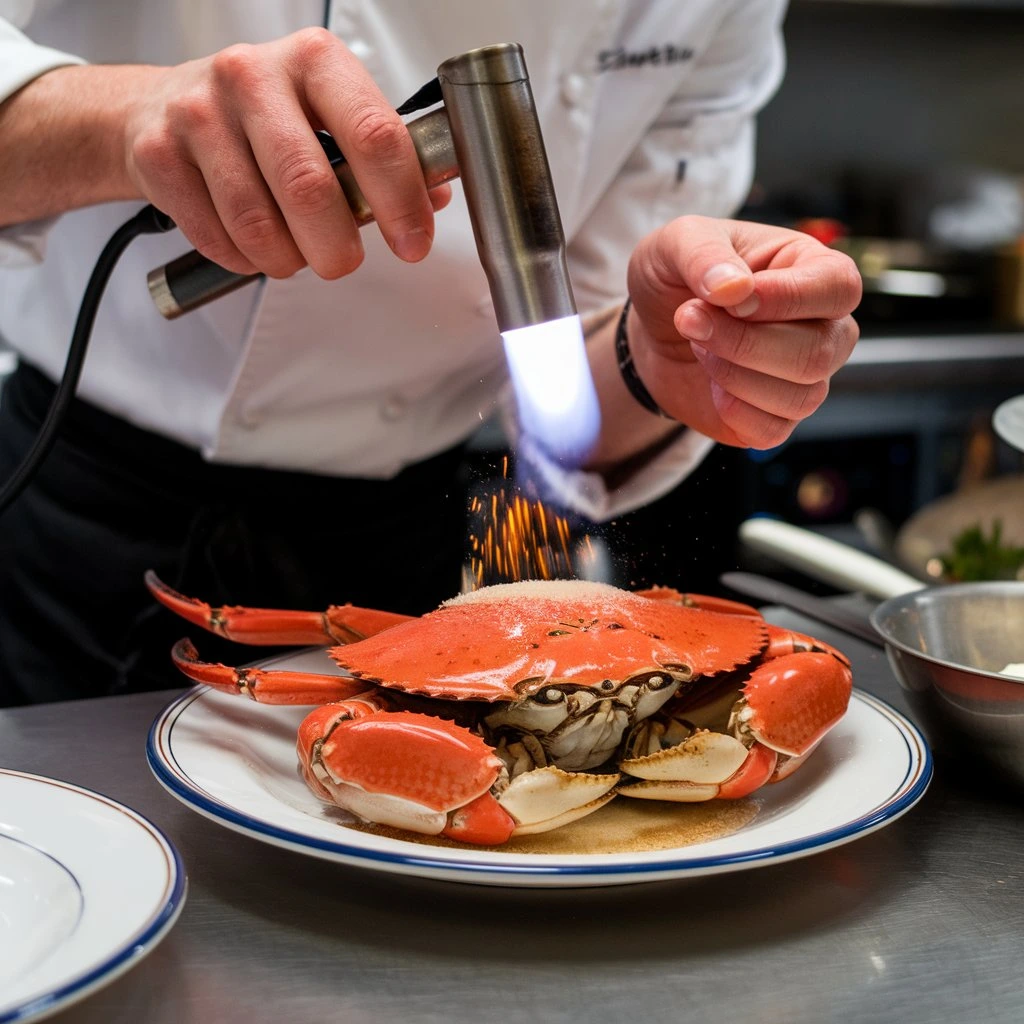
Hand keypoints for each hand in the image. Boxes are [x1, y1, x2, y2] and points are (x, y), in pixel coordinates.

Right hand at [123, 29, 450, 278]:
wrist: (160, 107)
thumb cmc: (262, 116)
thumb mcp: (329, 114)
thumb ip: (382, 155)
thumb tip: (434, 197)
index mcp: (314, 62)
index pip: (374, 134)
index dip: (401, 201)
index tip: (414, 243)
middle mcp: (253, 76)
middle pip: (310, 188)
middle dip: (337, 247)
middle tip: (342, 261)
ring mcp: (200, 113)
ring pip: (259, 224)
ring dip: (287, 259)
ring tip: (294, 253)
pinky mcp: (160, 155)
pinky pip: (219, 238)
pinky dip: (246, 259)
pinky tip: (253, 244)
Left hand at [625, 216, 861, 447]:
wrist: (653, 332)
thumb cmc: (675, 279)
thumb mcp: (674, 244)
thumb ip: (703, 254)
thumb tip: (735, 289)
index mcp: (812, 268)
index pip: (838, 287)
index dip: (786, 298)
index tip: (728, 297)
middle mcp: (824, 326)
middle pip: (818, 351)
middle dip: (743, 342)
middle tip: (690, 320)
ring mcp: (806, 377)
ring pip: (801, 396)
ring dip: (733, 374)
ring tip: (700, 346)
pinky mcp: (777, 418)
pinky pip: (773, 430)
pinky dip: (733, 411)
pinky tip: (712, 385)